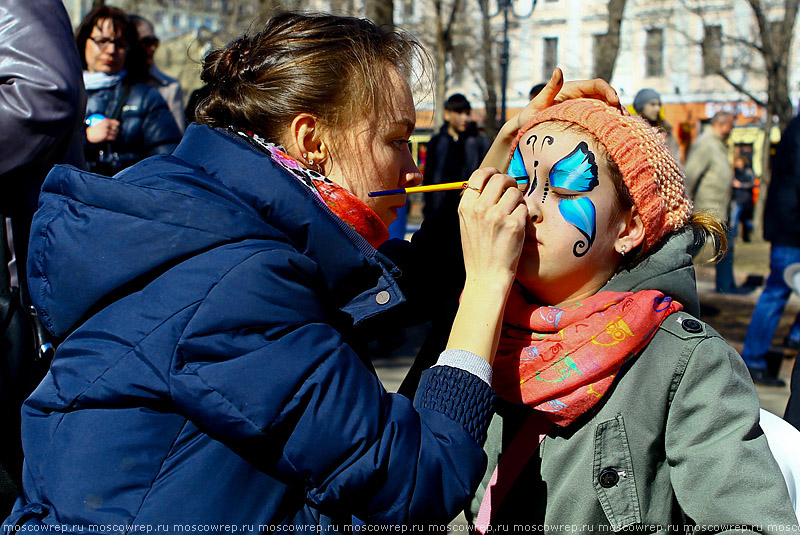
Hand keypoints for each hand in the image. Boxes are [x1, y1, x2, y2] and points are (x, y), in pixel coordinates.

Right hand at [86, 118, 119, 142]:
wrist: (87, 134)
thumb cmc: (92, 129)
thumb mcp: (98, 122)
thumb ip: (104, 122)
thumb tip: (110, 123)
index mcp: (105, 121)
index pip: (115, 122)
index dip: (117, 124)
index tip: (117, 125)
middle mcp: (106, 126)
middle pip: (116, 128)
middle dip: (117, 130)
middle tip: (116, 131)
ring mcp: (106, 131)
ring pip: (114, 133)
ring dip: (115, 135)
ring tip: (115, 135)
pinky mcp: (106, 137)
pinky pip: (112, 138)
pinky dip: (113, 138)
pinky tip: (113, 138)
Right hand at [447, 168, 527, 363]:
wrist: (487, 276)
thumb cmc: (479, 251)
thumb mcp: (468, 224)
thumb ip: (476, 203)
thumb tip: (490, 182)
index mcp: (466, 206)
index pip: (479, 175)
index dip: (491, 173)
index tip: (497, 177)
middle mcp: (480, 208)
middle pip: (499, 178)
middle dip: (509, 182)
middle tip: (512, 190)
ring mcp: (497, 215)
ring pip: (514, 192)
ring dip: (518, 199)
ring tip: (514, 213)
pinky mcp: (514, 224)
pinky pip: (524, 208)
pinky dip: (524, 214)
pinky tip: (518, 226)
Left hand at [481, 68, 620, 170]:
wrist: (523, 132)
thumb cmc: (529, 117)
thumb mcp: (538, 104)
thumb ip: (549, 89)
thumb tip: (558, 70)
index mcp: (571, 89)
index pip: (596, 85)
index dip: (608, 91)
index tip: (615, 102)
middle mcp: (580, 97)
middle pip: (605, 97)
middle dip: (616, 105)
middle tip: (624, 118)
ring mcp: (582, 110)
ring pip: (605, 110)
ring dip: (615, 117)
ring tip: (624, 128)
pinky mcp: (583, 122)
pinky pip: (599, 121)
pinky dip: (608, 125)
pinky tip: (615, 135)